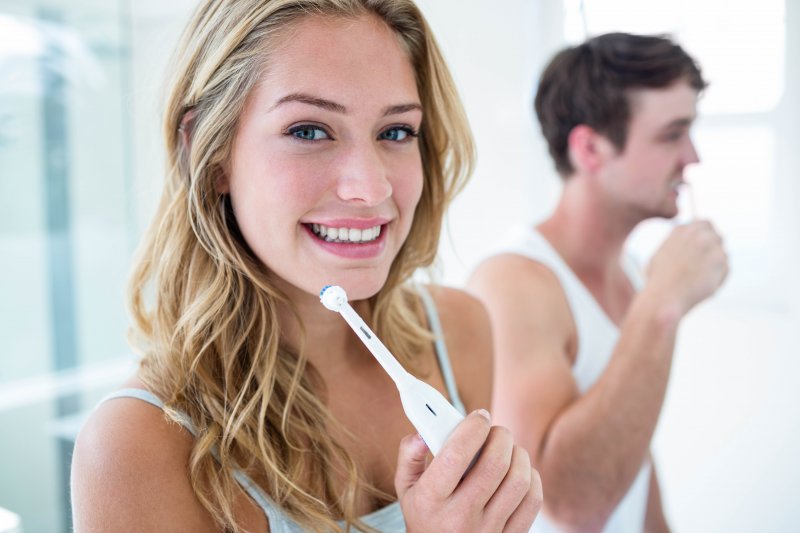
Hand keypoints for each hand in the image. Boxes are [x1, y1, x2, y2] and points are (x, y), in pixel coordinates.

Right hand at [395, 410, 542, 531]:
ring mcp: (487, 530)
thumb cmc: (425, 517)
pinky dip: (531, 478)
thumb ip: (410, 455)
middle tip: (494, 431)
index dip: (473, 428)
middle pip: (495, 463)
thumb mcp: (406, 488)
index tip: (479, 417)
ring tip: (507, 450)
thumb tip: (423, 431)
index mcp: (431, 500)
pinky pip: (532, 500)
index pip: (456, 454)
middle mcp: (460, 517)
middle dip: (500, 436)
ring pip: (518, 479)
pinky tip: (518, 472)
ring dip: (518, 454)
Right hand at [646, 220, 728, 314]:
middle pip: (717, 236)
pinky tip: (703, 286)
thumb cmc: (660, 281)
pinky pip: (726, 268)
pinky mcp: (721, 259)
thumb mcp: (662, 255)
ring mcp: (711, 244)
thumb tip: (689, 246)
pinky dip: (718, 278)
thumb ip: (679, 245)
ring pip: (722, 254)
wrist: (665, 296)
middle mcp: (697, 233)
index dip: (706, 236)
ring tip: (698, 281)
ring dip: (715, 266)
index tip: (705, 248)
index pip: (705, 224)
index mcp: (681, 230)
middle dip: (713, 250)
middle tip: (706, 266)